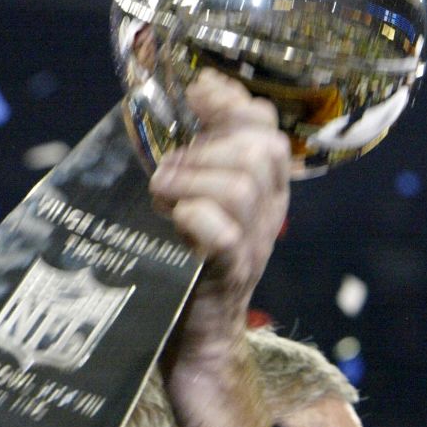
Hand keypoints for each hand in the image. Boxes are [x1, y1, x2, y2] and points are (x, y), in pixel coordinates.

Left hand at [150, 68, 289, 361]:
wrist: (191, 334)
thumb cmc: (181, 257)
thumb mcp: (193, 196)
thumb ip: (196, 154)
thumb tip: (187, 93)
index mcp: (261, 187)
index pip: (265, 126)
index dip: (231, 102)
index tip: (196, 92)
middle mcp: (266, 212)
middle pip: (260, 150)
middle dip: (205, 149)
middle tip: (166, 174)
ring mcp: (252, 244)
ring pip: (240, 185)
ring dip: (189, 180)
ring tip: (160, 198)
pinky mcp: (227, 273)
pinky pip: (223, 232)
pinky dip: (194, 216)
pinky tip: (174, 220)